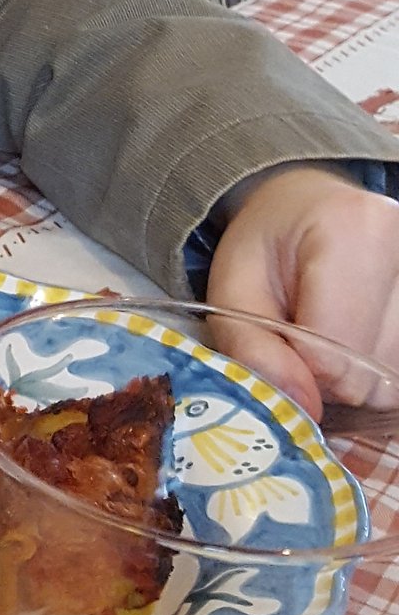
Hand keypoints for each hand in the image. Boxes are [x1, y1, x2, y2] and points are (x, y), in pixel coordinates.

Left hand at [206, 164, 398, 415]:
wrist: (308, 208)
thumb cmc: (268, 244)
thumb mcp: (231, 289)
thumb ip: (252, 349)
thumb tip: (301, 406)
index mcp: (352, 231)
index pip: (335, 352)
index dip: (299, 367)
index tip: (282, 339)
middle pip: (372, 372)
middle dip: (330, 374)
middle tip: (306, 332)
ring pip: (395, 381)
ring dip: (358, 376)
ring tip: (335, 328)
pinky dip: (380, 371)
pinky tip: (360, 336)